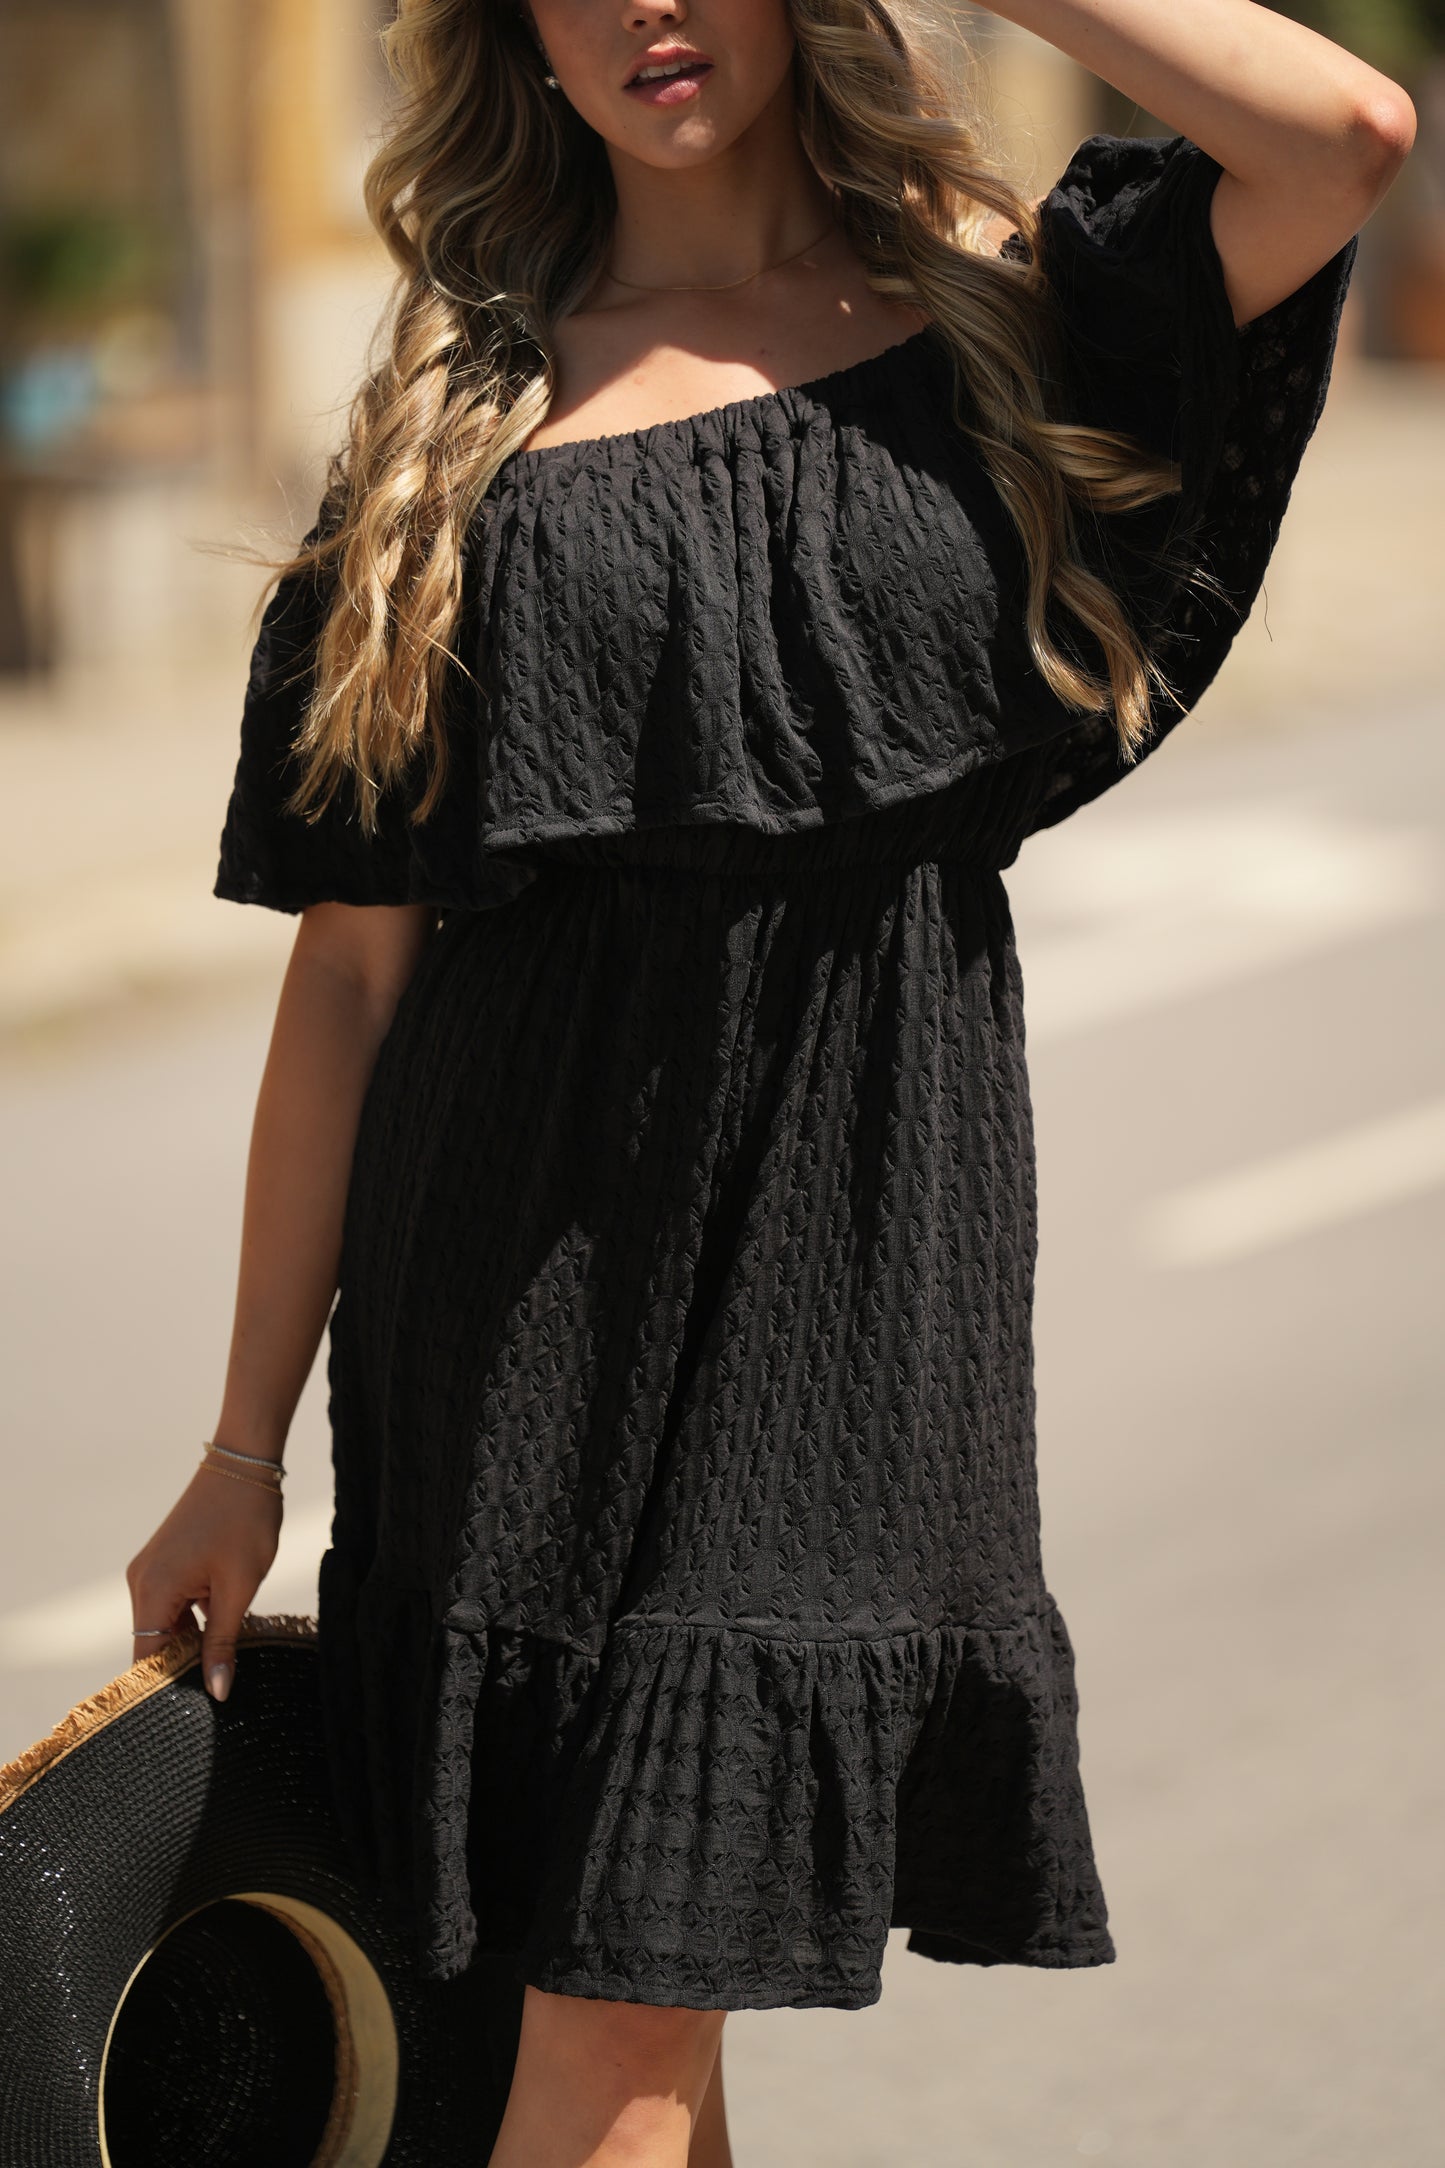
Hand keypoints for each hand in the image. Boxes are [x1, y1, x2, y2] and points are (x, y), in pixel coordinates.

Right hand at [125, 1460, 282, 1700]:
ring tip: (225, 1668)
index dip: (167, 1690)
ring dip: (192, 1645)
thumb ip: (223, 1642)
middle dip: (182, 1670)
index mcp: (152, 1591)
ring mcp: (151, 1571)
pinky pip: (173, 1606)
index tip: (191, 1716)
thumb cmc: (245, 1521)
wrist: (244, 1463)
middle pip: (154, 1645)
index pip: (147, 1660)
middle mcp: (141, 1582)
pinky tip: (224, 1634)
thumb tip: (217, 1692)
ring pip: (166, 1626)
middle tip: (217, 1696)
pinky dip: (194, 1621)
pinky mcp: (166, 1563)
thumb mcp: (239, 1588)